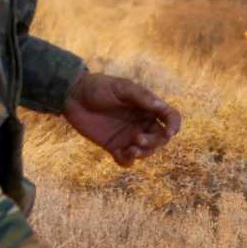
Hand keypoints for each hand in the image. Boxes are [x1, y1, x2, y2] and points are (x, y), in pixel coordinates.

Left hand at [62, 71, 181, 168]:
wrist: (72, 96)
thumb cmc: (98, 86)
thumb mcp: (120, 87)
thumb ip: (140, 96)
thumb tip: (160, 105)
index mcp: (147, 107)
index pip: (170, 118)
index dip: (174, 126)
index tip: (169, 133)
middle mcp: (141, 123)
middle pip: (160, 138)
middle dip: (154, 142)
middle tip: (138, 139)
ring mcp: (128, 136)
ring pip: (146, 151)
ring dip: (143, 153)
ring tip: (130, 149)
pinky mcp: (114, 146)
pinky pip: (126, 160)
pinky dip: (127, 161)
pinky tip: (120, 154)